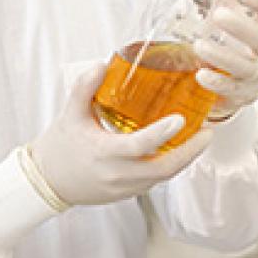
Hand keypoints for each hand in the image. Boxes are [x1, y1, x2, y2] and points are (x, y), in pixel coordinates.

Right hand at [29, 64, 212, 207]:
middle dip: (190, 152)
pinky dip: (172, 165)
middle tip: (208, 132)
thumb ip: (84, 88)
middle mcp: (118, 174)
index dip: (162, 133)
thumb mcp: (70, 114)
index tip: (181, 119)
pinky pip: (156, 180)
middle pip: (164, 168)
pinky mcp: (129, 193)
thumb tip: (101, 64)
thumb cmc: (60, 147)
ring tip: (202, 138)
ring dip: (186, 159)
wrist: (48, 181)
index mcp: (104, 153)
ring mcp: (125, 187)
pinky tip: (182, 149)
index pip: (138, 146)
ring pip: (164, 176)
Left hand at [194, 0, 257, 120]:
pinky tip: (200, 74)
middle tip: (218, 15)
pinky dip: (216, 82)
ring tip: (200, 45)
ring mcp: (257, 76)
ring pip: (244, 67)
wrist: (238, 82)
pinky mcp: (241, 94)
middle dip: (241, 28)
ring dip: (222, 56)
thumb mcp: (236, 10)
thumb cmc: (238, 40)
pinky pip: (231, 89)